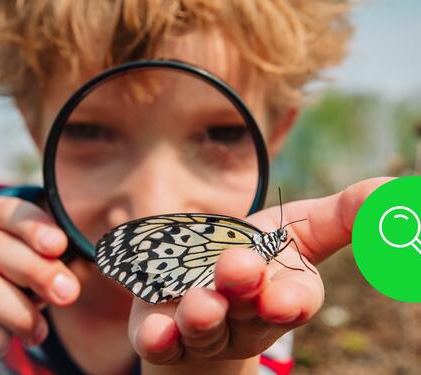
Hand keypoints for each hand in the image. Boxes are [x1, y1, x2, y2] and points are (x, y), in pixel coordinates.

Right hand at [0, 197, 80, 369]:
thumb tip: (67, 280)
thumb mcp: (26, 272)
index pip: (6, 210)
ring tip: (38, 331)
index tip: (59, 246)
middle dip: (38, 272)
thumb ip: (45, 265)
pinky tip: (5, 342)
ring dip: (20, 312)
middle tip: (67, 294)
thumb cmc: (2, 292)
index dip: (34, 226)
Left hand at [128, 177, 390, 365]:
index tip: (285, 298)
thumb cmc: (255, 254)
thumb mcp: (298, 229)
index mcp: (280, 292)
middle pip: (246, 308)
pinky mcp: (163, 330)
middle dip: (243, 290)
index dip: (292, 299)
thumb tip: (396, 191)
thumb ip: (342, 215)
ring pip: (205, 327)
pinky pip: (160, 339)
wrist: (201, 286)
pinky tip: (155, 330)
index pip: (295, 299)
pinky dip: (159, 336)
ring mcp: (203, 327)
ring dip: (203, 316)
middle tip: (238, 269)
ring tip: (200, 304)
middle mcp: (245, 316)